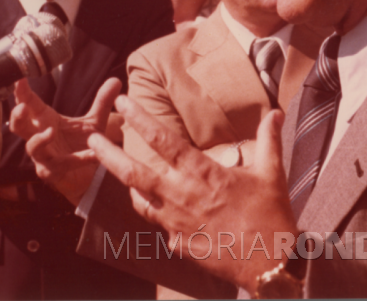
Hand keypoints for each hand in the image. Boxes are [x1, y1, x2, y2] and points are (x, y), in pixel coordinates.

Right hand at [10, 77, 119, 204]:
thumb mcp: (94, 121)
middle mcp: (39, 137)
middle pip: (20, 126)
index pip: (29, 103)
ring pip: (32, 147)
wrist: (90, 176)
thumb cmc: (83, 144)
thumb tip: (116, 80)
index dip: (22, 92)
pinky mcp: (53, 172)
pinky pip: (62, 164)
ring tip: (51, 132)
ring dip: (39, 140)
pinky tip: (93, 154)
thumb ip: (102, 101)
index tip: (19, 78)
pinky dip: (78, 158)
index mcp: (45, 120)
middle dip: (18, 116)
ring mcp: (44, 156)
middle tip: (21, 107)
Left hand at [89, 96, 297, 293]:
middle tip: (92, 137)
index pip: (163, 140)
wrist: (269, 264)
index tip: (124, 103)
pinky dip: (151, 208)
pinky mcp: (177, 242)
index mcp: (202, 173)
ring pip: (138, 198)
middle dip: (108, 153)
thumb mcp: (271, 173)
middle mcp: (182, 195)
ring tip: (113, 168)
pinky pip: (156, 222)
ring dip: (123, 181)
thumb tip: (274, 113)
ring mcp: (176, 222)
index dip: (140, 119)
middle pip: (134, 171)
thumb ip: (268, 140)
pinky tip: (151, 202)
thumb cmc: (271, 216)